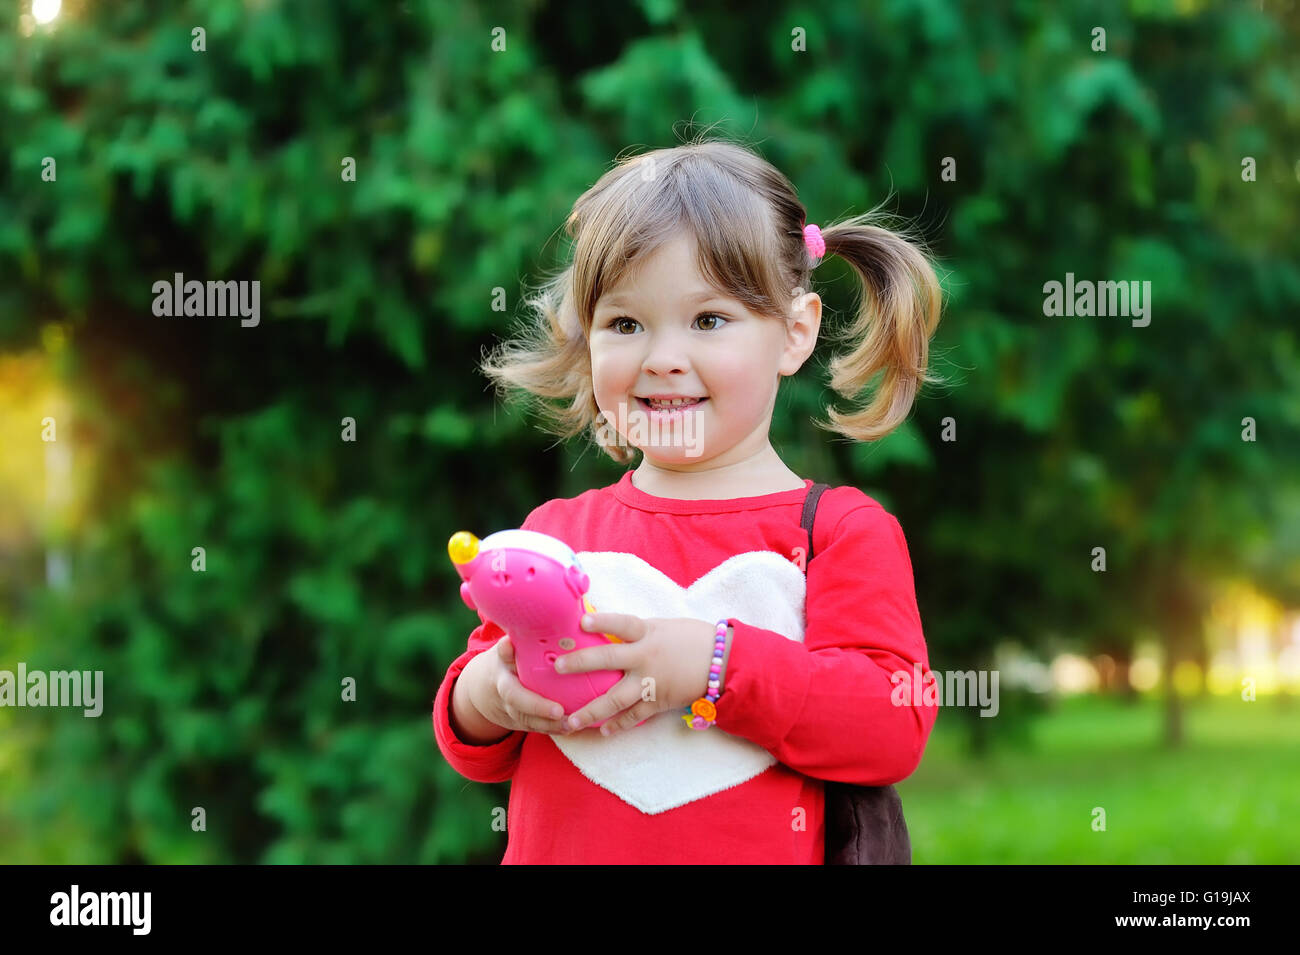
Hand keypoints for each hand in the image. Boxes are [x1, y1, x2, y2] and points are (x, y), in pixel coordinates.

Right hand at [466, 635, 574, 734]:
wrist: (486, 691)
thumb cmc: (510, 660)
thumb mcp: (510, 645)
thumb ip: (525, 632)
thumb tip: (552, 601)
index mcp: (502, 663)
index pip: (502, 656)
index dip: (505, 651)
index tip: (509, 645)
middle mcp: (505, 688)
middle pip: (516, 698)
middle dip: (536, 706)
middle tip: (557, 709)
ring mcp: (511, 709)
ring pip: (528, 720)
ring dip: (550, 724)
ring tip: (572, 724)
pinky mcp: (521, 722)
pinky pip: (538, 729)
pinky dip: (555, 730)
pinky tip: (576, 728)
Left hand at [555, 613, 723, 736]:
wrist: (724, 663)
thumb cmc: (695, 639)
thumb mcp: (665, 627)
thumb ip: (639, 631)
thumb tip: (612, 631)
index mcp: (649, 633)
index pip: (621, 624)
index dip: (601, 621)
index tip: (580, 622)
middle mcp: (646, 657)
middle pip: (608, 659)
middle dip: (581, 663)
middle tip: (558, 667)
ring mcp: (651, 682)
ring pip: (616, 698)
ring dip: (592, 710)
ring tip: (571, 720)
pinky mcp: (659, 701)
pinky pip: (635, 716)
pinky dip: (619, 725)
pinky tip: (603, 731)